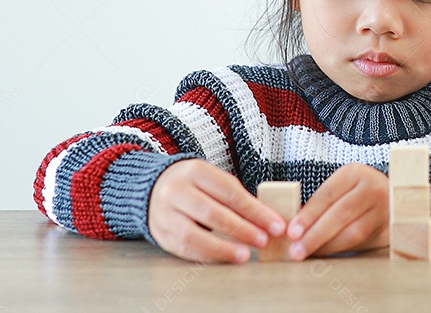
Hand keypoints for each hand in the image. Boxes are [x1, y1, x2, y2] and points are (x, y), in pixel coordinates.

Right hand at [149, 159, 286, 263]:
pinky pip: (184, 249)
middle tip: (263, 241)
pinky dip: (208, 255)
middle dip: (241, 229)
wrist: (155, 188)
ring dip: (222, 248)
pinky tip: (226, 258)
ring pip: (193, 235)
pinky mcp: (161, 234)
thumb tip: (271, 221)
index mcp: (195, 171)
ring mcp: (164, 214)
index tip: (276, 225)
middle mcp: (176, 191)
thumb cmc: (196, 185)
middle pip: (212, 213)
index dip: (255, 211)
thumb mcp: (216, 181)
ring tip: (245, 255)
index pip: (230, 193)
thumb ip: (240, 199)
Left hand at [284, 163, 389, 260]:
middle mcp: (372, 188)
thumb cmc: (354, 193)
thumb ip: (318, 204)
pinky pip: (362, 243)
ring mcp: (384, 209)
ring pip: (353, 232)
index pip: (327, 195)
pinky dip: (341, 250)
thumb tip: (290, 227)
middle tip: (295, 250)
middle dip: (315, 234)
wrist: (391, 196)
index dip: (308, 215)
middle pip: (341, 214)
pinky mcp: (389, 229)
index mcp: (355, 173)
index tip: (291, 232)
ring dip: (327, 246)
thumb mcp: (339, 187)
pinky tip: (325, 253)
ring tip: (308, 254)